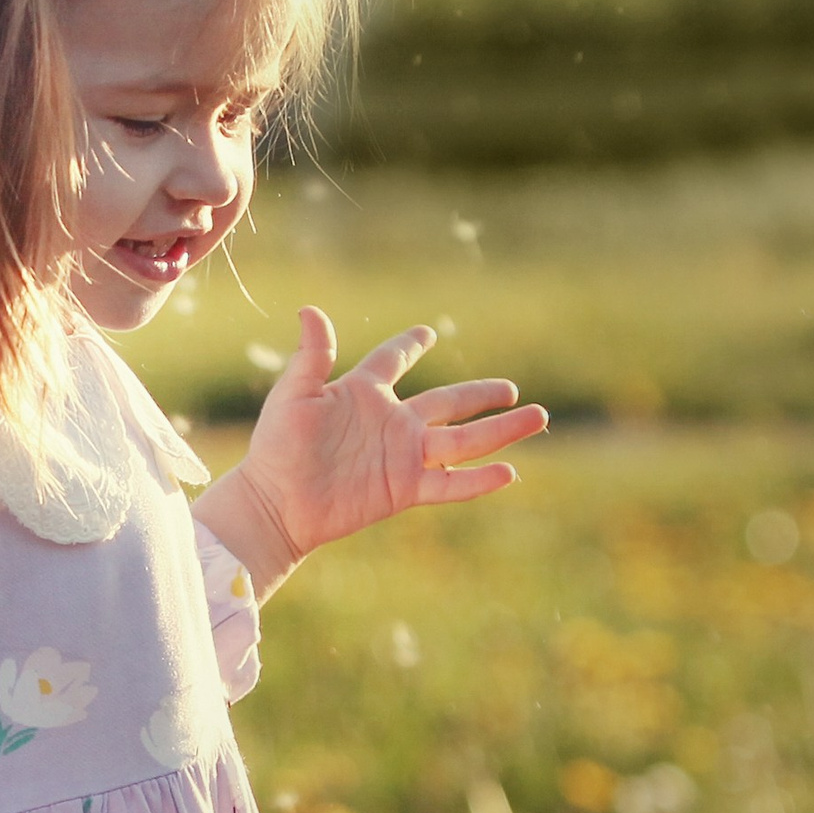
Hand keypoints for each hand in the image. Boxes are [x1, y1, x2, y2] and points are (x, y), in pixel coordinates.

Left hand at [194, 306, 547, 598]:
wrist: (275, 503)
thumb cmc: (276, 448)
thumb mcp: (293, 396)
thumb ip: (311, 356)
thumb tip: (310, 309)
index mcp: (361, 393)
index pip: (392, 361)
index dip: (409, 345)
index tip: (427, 332)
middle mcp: (390, 423)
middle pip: (447, 403)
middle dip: (480, 395)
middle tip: (512, 388)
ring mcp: (401, 456)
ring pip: (462, 441)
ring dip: (499, 431)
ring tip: (537, 417)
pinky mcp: (403, 489)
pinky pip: (449, 483)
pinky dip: (477, 480)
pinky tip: (508, 471)